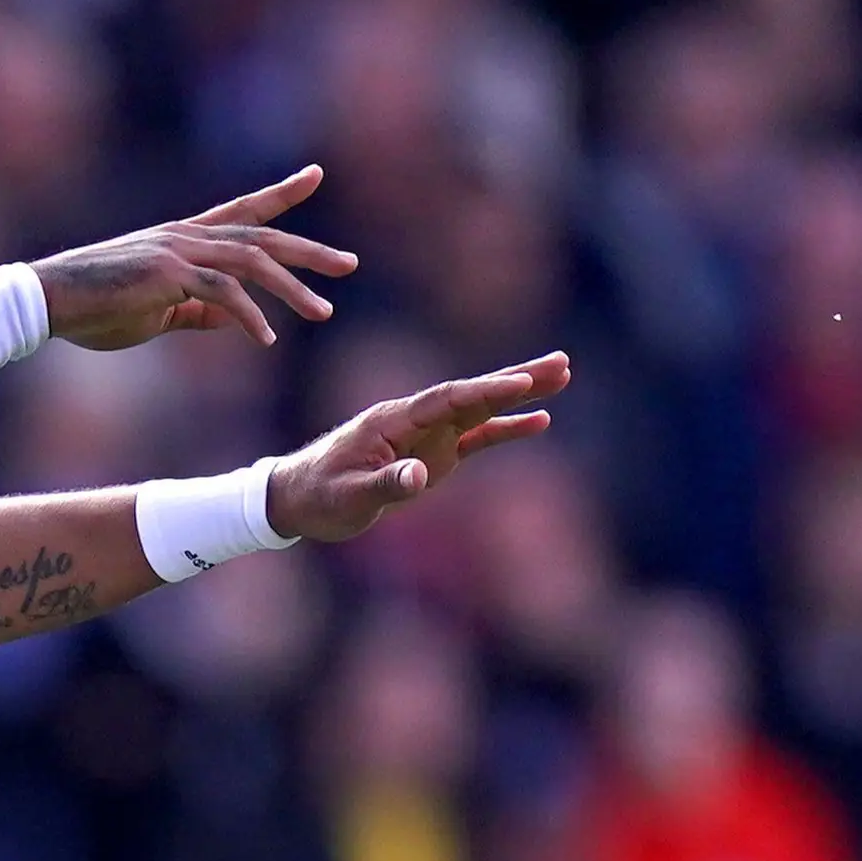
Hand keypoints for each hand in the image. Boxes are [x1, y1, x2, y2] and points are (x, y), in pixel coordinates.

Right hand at [31, 166, 358, 350]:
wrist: (48, 301)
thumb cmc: (95, 308)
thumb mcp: (158, 313)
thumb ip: (199, 313)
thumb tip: (237, 321)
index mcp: (185, 238)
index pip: (244, 210)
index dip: (282, 194)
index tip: (315, 175)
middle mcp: (187, 236)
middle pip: (262, 237)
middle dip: (309, 250)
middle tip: (349, 264)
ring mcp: (178, 251)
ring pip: (251, 263)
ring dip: (292, 288)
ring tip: (323, 310)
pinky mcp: (167, 274)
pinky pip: (221, 294)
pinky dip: (248, 315)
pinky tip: (266, 338)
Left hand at [264, 352, 571, 543]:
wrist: (299, 497)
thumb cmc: (319, 496)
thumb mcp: (348, 498)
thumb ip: (384, 485)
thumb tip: (419, 476)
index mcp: (393, 420)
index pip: (447, 399)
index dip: (485, 392)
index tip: (521, 384)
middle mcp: (415, 419)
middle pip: (473, 393)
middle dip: (517, 378)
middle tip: (562, 362)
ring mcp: (427, 434)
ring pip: (481, 408)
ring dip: (520, 394)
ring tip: (562, 376)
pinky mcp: (434, 453)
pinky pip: (476, 437)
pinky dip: (506, 428)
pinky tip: (540, 421)